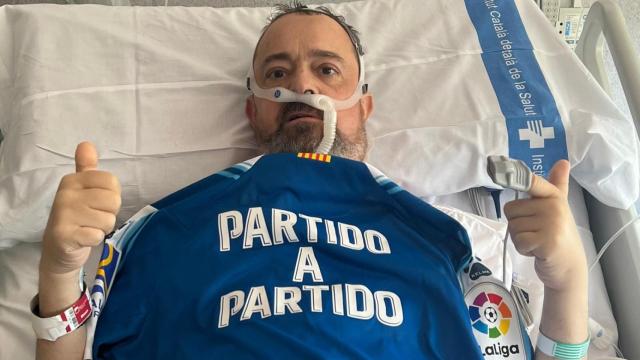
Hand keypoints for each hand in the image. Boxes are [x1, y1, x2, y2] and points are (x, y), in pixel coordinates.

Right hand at [40, 142, 121, 275]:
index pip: (112, 182)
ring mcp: (63, 215)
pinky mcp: (64, 235)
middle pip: (113, 201)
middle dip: (109, 213)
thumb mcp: (82, 190)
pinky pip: (97, 235)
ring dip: (102, 228)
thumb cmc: (77, 217)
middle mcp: (65, 194)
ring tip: (87, 228)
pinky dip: (94, 239)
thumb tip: (86, 144)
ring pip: (108, 220)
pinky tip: (82, 238)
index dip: (112, 196)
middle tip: (93, 218)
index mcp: (72, 180)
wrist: (58, 250)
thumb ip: (86, 168)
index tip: (97, 203)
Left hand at [503, 160, 586, 290]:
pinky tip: (537, 251)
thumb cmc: (559, 235)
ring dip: (521, 238)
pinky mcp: (546, 242)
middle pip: (511, 210)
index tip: (500, 166)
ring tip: (538, 241)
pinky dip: (523, 249)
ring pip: (513, 226)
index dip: (516, 176)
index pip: (532, 181)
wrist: (569, 267)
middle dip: (519, 224)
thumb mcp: (558, 207)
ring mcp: (551, 224)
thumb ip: (557, 184)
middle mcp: (553, 207)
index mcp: (554, 196)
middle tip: (536, 233)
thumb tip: (562, 161)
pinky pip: (518, 240)